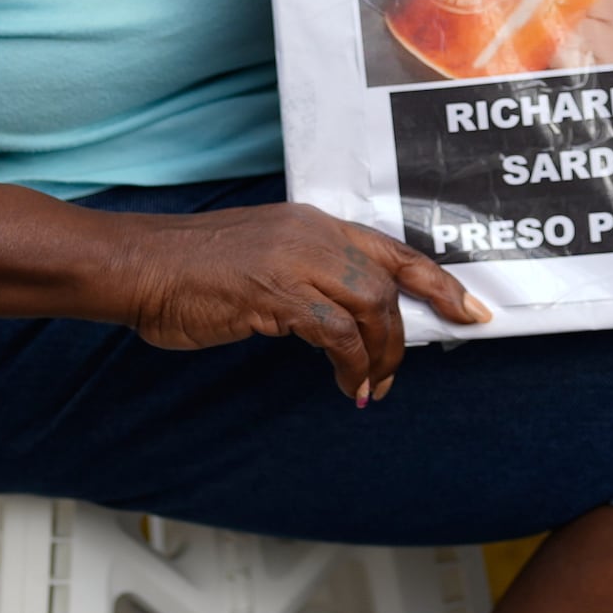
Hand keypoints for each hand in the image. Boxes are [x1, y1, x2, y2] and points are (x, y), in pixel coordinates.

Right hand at [108, 202, 489, 399]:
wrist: (141, 266)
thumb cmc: (191, 270)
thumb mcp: (263, 258)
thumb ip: (307, 277)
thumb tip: (346, 320)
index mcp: (313, 224)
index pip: (394, 249)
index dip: (439, 283)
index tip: (471, 311)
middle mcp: (312, 235)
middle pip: (391, 283)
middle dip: (407, 334)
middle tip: (399, 374)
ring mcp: (295, 261)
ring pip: (371, 308)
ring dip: (379, 357)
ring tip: (367, 388)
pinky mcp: (275, 294)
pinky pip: (335, 334)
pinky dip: (349, 366)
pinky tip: (344, 387)